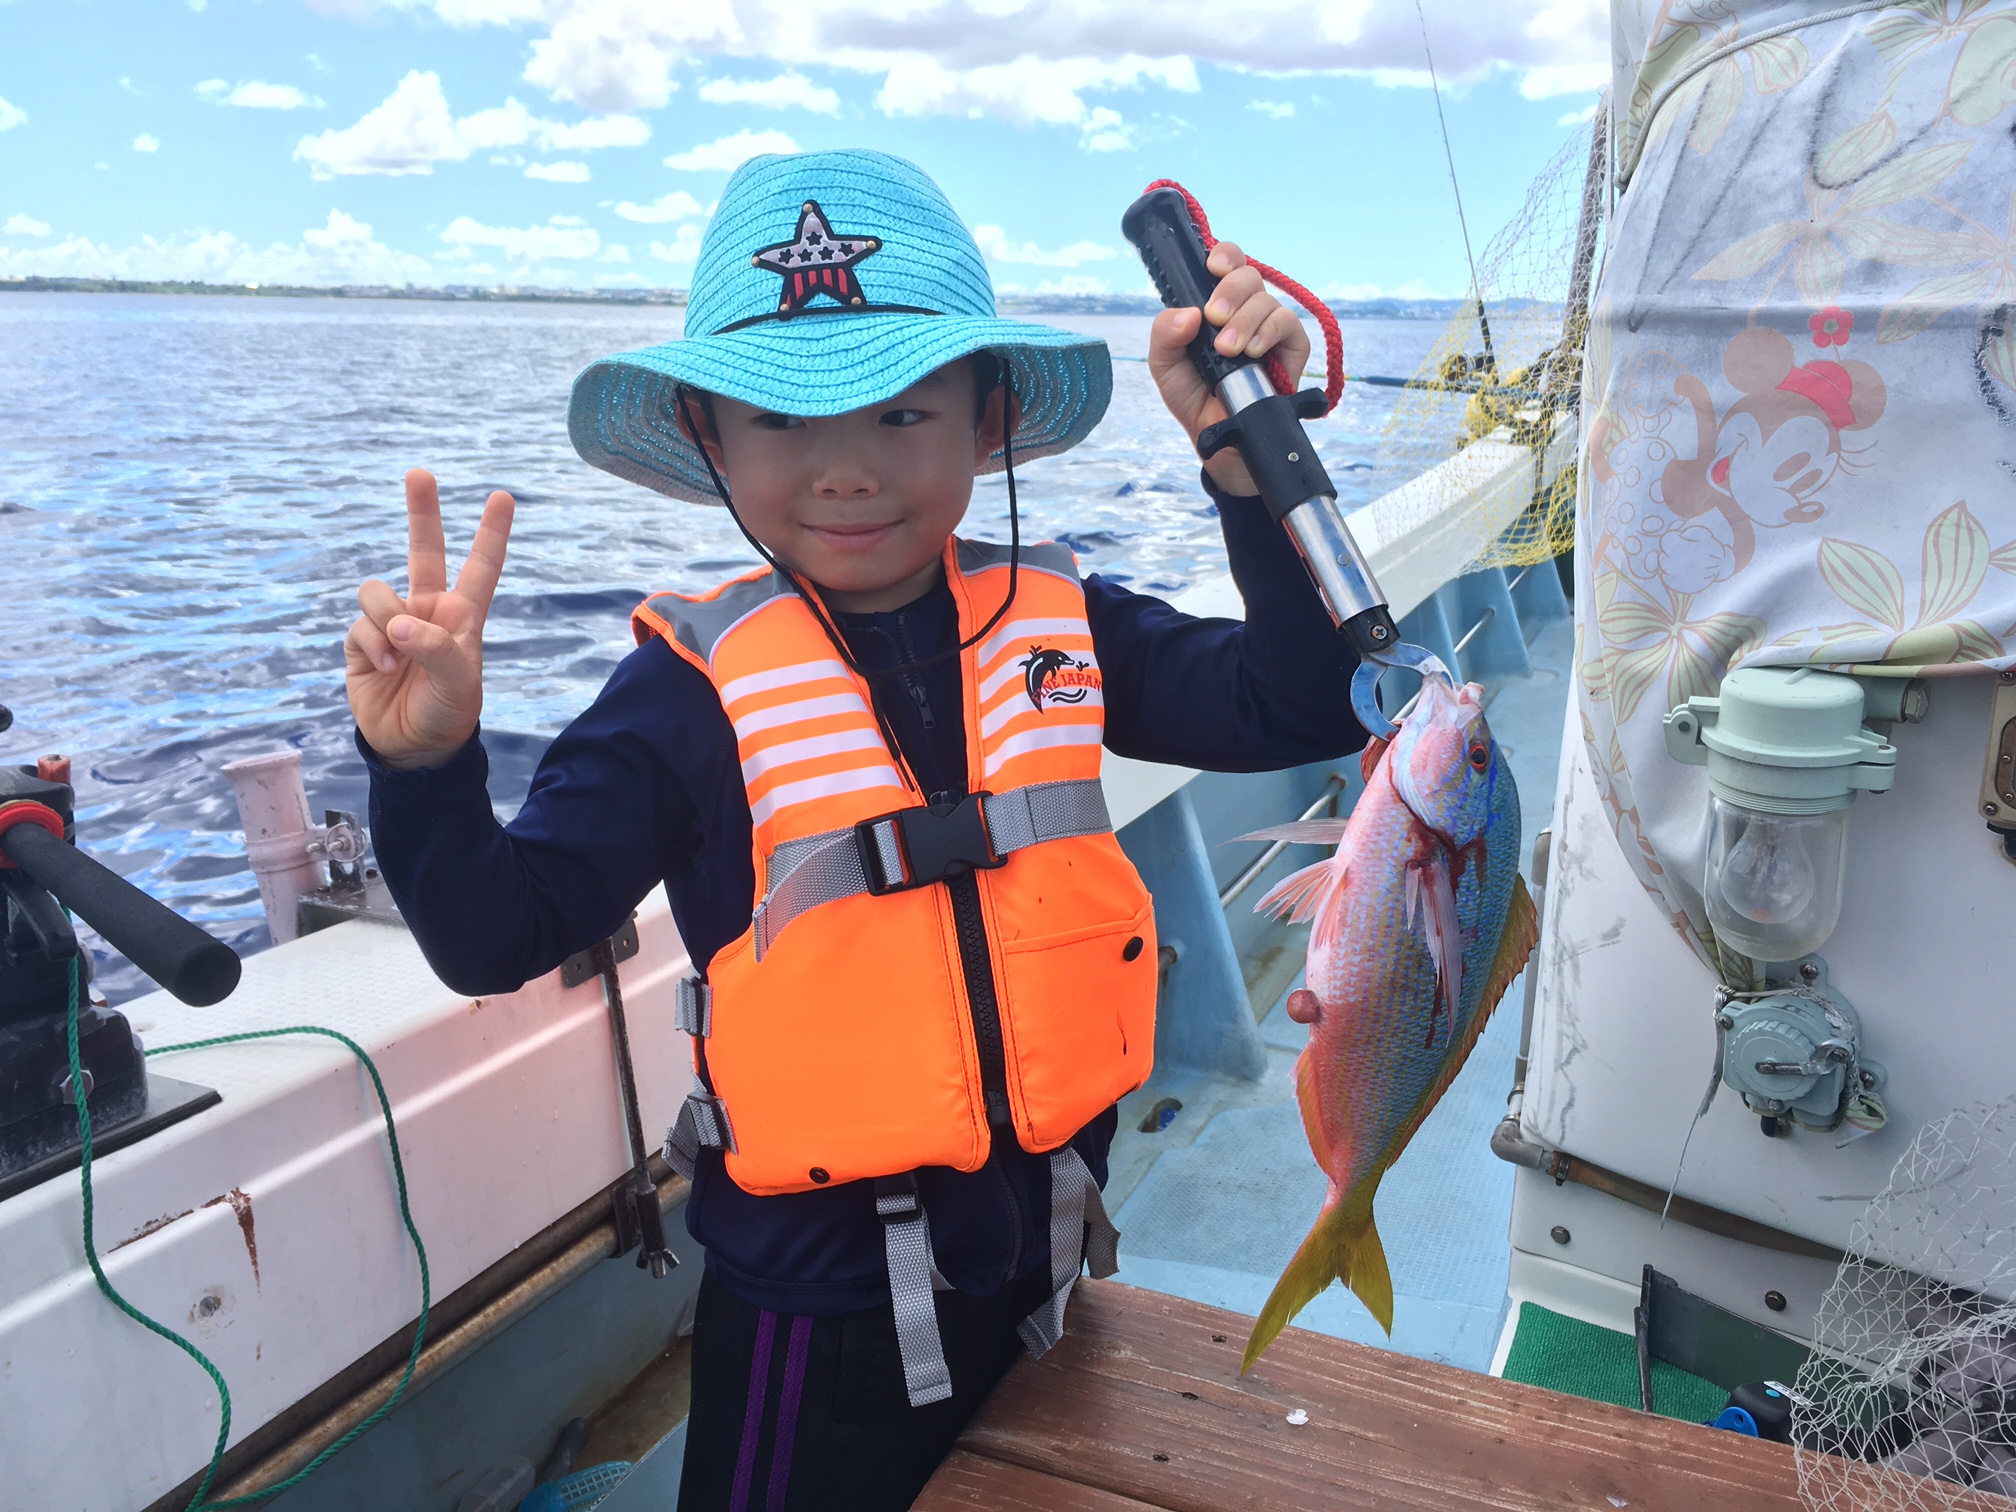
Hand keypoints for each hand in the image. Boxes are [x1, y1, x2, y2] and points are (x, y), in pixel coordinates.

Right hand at [345, 469, 514, 769]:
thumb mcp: (459, 684)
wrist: (412, 747)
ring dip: (385, 622)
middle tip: (420, 473)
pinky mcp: (362, 639)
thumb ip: (437, 649)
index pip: (481, 567)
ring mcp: (392, 622)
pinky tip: (386, 670)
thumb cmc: (447, 712)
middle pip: (424, 550)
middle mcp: (427, 610)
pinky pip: (360, 625)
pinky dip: (372, 647)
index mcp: (462, 616)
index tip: (503, 497)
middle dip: (422, 511)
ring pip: (377, 591)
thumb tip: (398, 624)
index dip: (491, 533)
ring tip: (400, 660)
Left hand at [1147, 240, 1312, 496]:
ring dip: (1245, 320)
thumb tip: (1188, 313)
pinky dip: (1268, 332)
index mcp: (1217, 304)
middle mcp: (1246, 309)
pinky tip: (1252, 351)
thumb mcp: (1165, 365)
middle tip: (1213, 318)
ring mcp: (1270, 327)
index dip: (1224, 255)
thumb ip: (1165, 335)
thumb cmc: (1193, 395)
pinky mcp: (1292, 348)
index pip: (1227, 263)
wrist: (1217, 436)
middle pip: (1248, 275)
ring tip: (1227, 350)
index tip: (1212, 267)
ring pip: (1267, 300)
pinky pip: (1288, 324)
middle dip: (1230, 291)